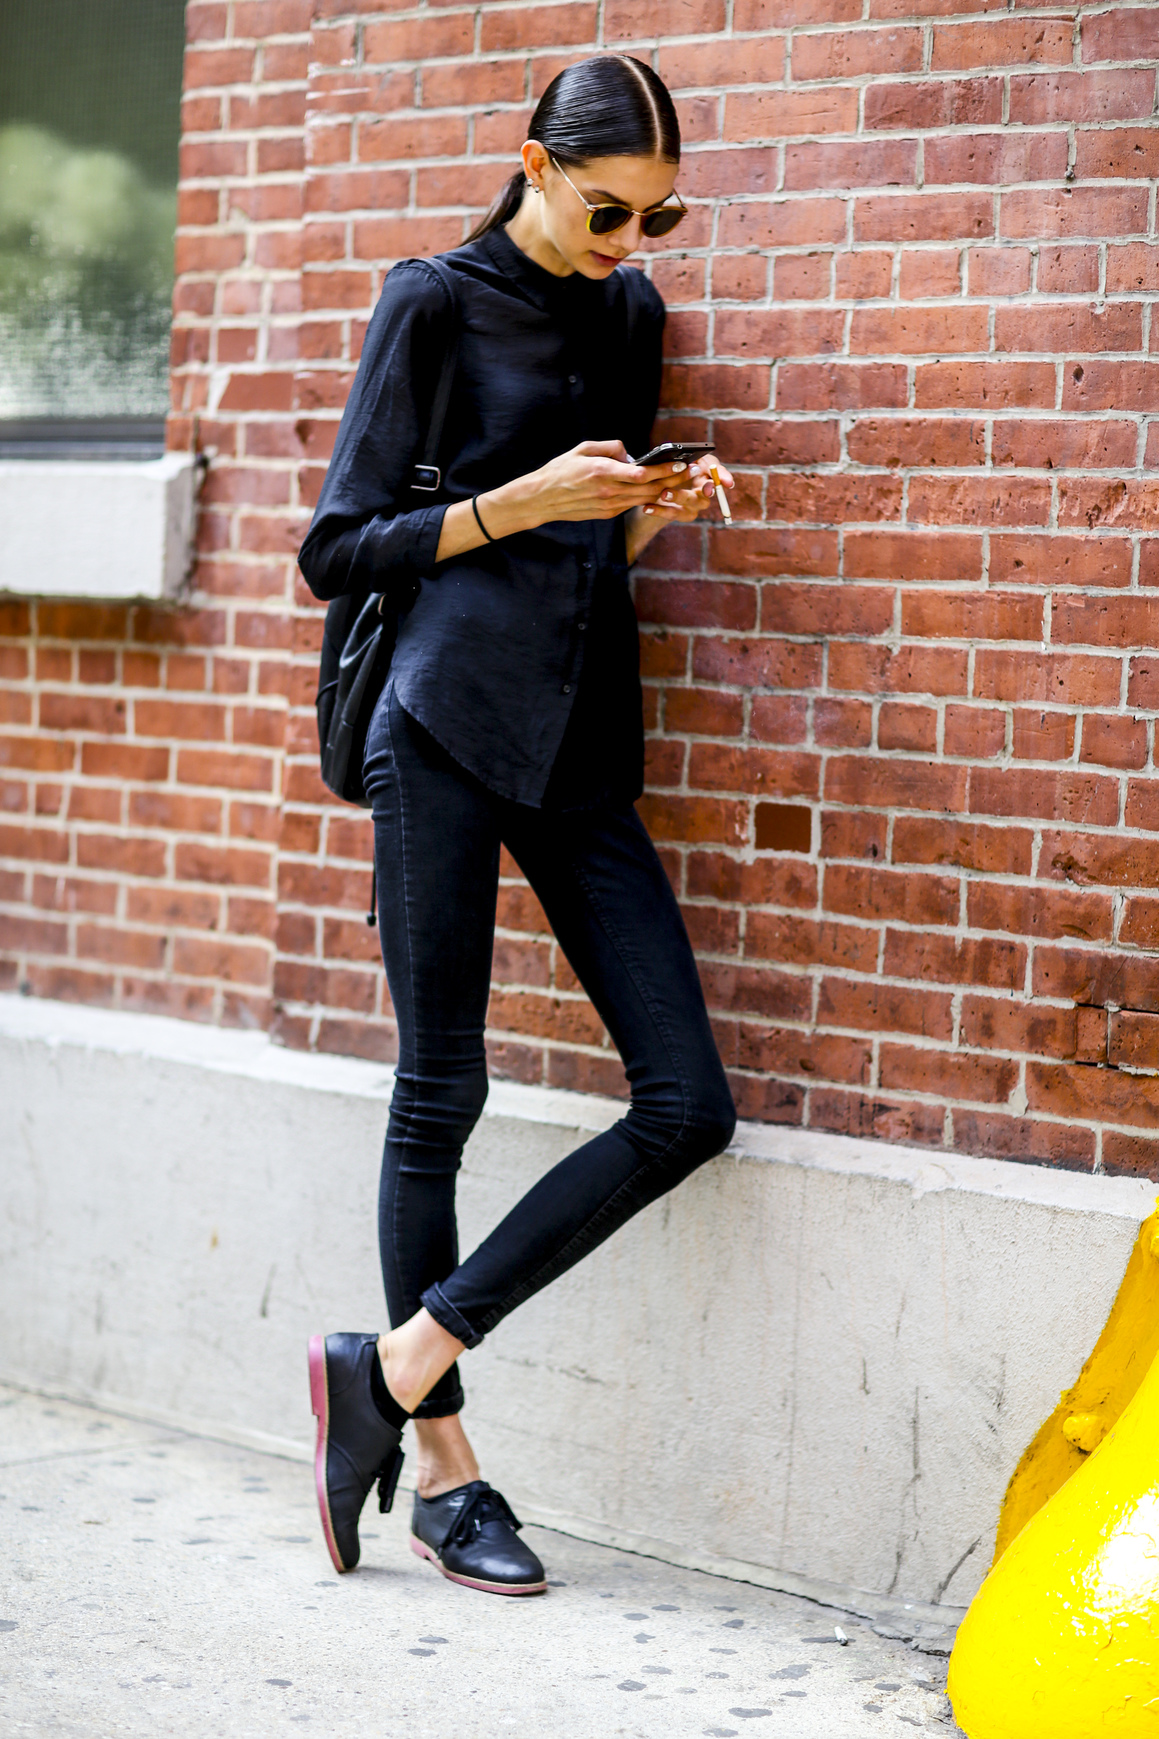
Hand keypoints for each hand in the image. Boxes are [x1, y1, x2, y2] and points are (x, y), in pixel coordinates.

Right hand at [519, 439, 689, 523]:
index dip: (664, 470)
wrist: (542, 498)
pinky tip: (660, 491)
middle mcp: (609, 491)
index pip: (642, 473)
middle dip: (673, 481)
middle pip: (649, 488)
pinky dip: (647, 498)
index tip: (680, 464)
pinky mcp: (608, 514)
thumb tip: (630, 453)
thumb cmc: (560, 470)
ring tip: (682, 481)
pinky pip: (632, 504)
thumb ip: (609, 447)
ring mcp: (609, 506)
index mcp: (603, 472)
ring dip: (665, 491)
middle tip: (692, 473)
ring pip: (644, 499)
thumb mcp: (583, 448)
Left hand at [641, 454, 733, 524]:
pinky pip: (672, 515)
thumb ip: (685, 457)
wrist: (654, 486)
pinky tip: (647, 507)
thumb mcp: (678, 457)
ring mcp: (693, 506)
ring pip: (689, 506)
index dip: (723, 477)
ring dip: (678, 498)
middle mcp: (703, 493)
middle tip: (706, 487)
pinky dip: (659, 511)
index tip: (728, 483)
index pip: (718, 474)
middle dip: (705, 490)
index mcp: (705, 474)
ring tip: (664, 493)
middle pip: (706, 493)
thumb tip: (687, 461)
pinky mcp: (680, 515)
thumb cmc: (671, 467)